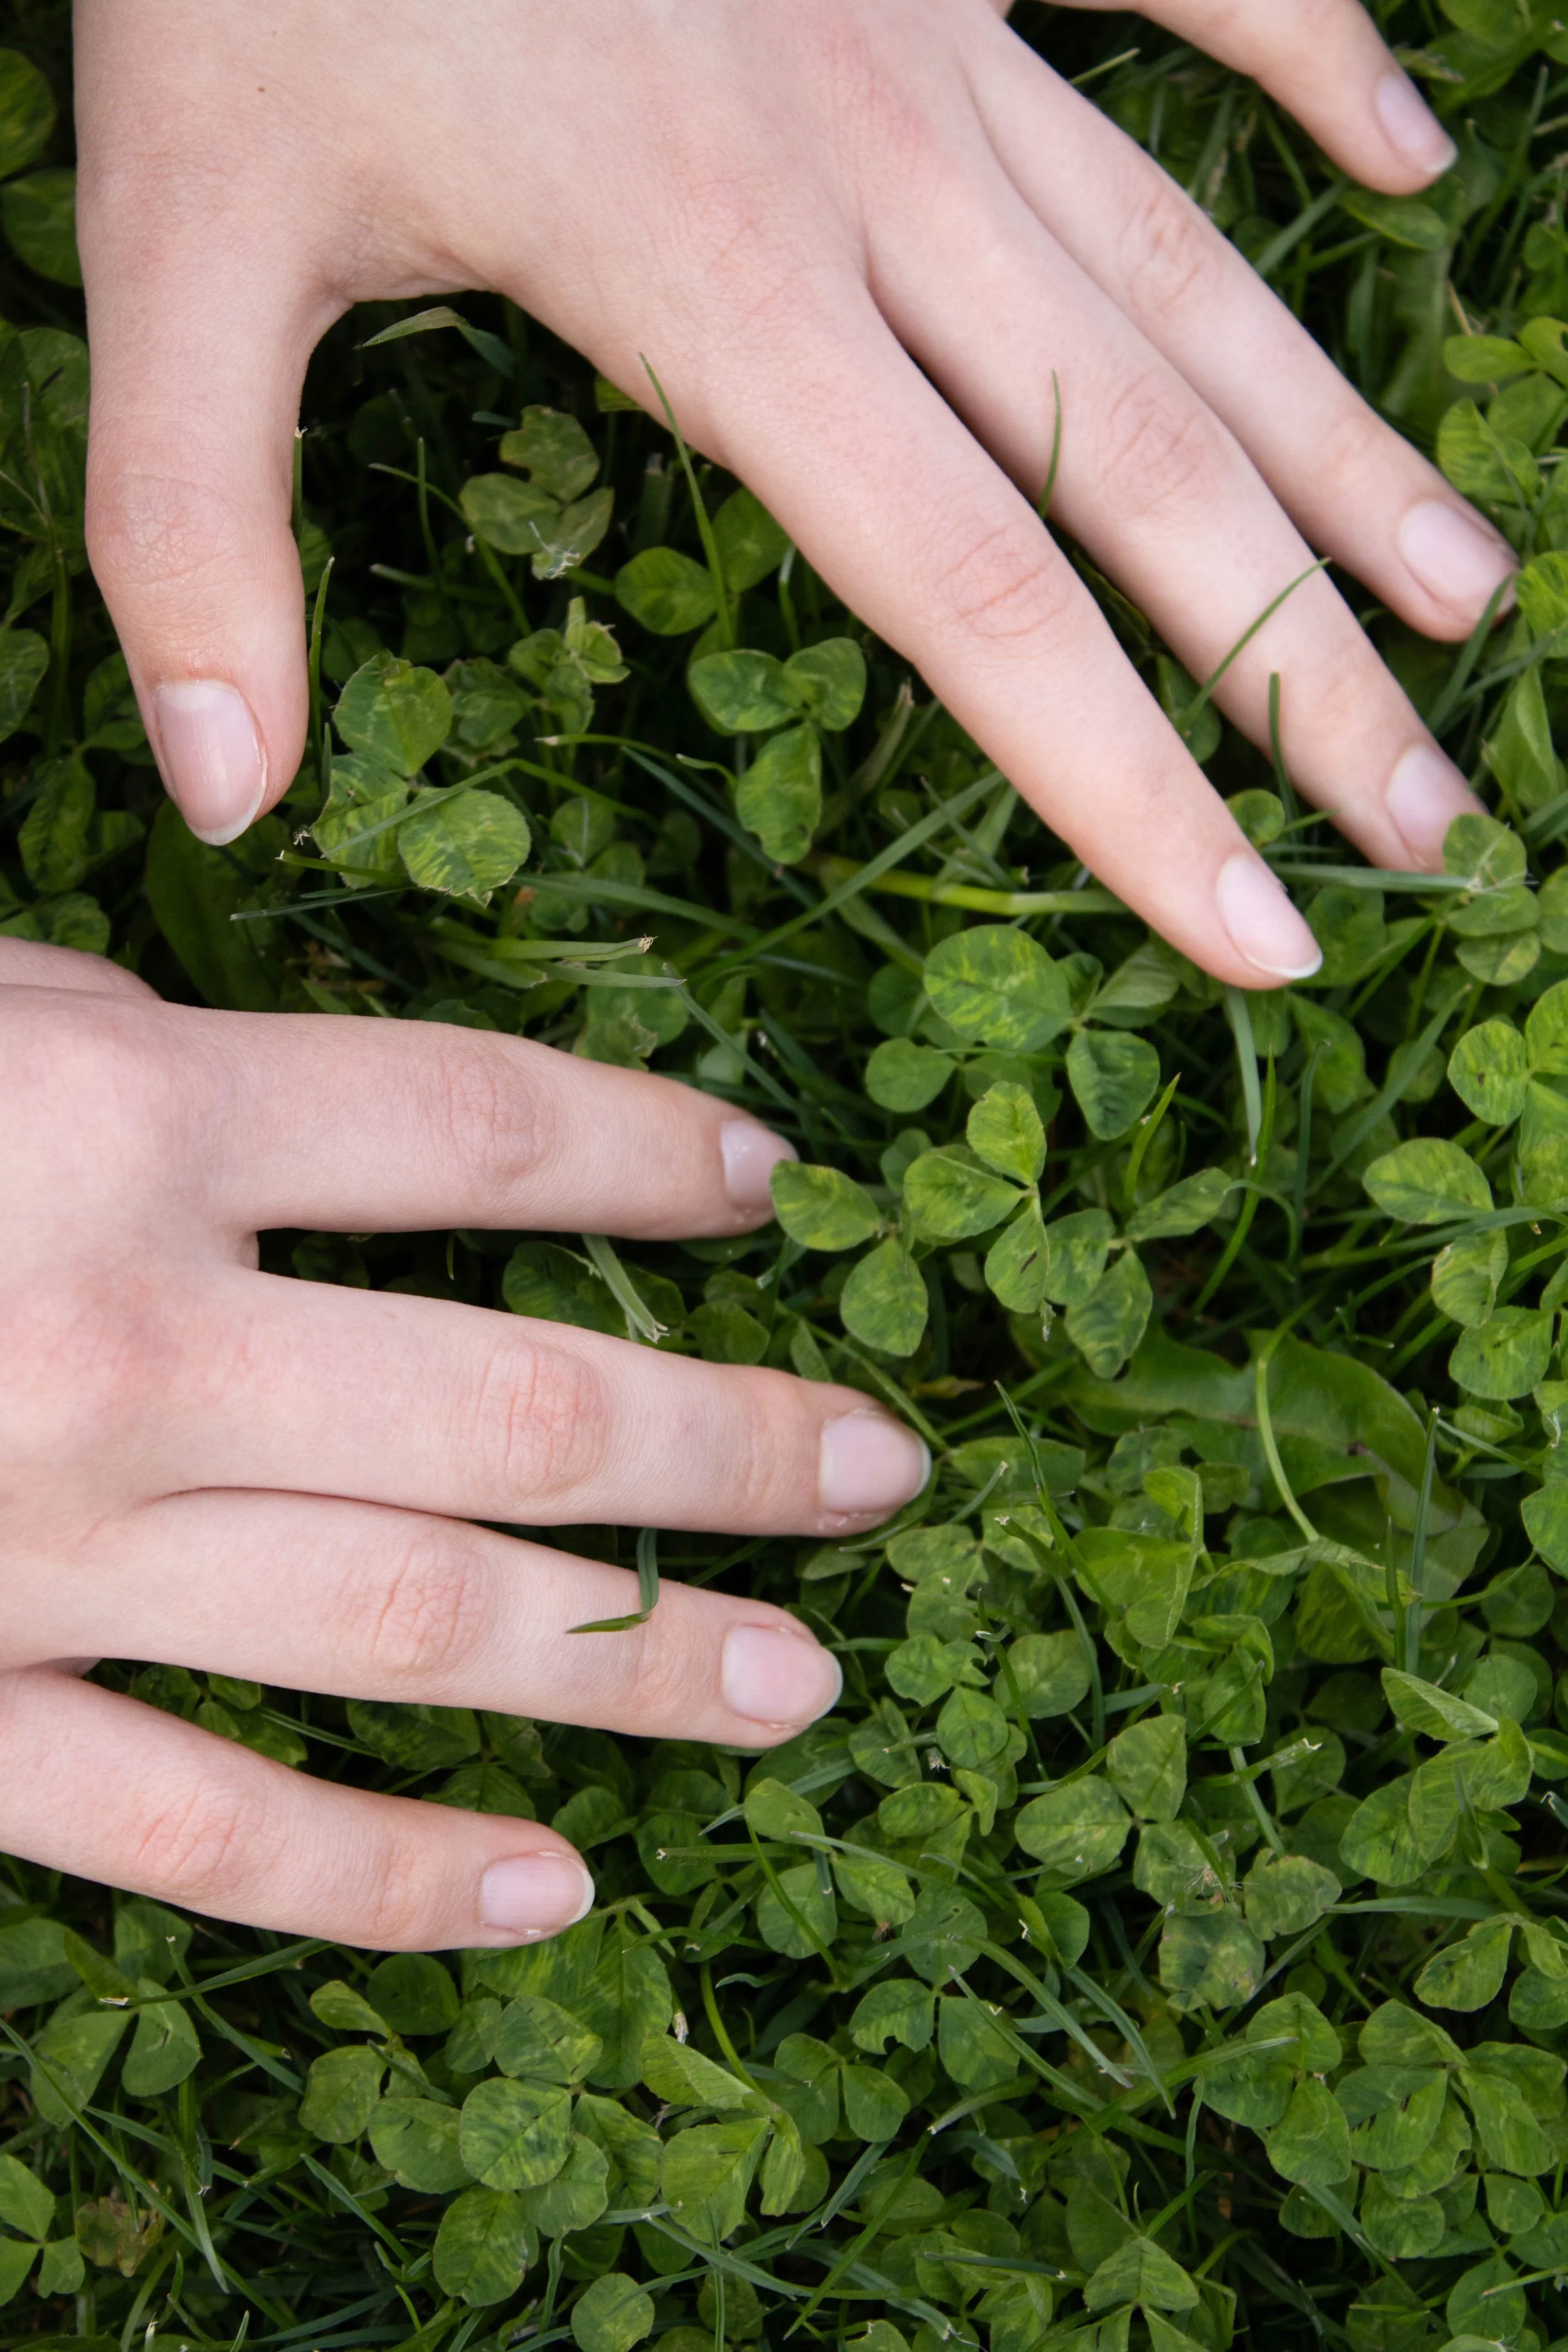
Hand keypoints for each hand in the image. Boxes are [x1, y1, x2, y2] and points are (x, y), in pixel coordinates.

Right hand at [0, 941, 925, 1945]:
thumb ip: (139, 1043)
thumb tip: (291, 1096)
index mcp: (129, 1126)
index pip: (475, 1132)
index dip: (650, 1155)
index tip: (769, 1184)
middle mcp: (126, 1352)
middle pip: (512, 1405)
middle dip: (724, 1443)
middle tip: (880, 1471)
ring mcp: (46, 1561)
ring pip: (410, 1626)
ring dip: (633, 1661)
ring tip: (802, 1690)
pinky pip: (200, 1833)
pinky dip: (386, 1876)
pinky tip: (552, 1894)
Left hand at [76, 0, 1509, 987]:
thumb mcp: (172, 230)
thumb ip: (187, 523)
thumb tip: (221, 793)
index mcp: (716, 279)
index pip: (980, 598)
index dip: (1132, 789)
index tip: (1259, 935)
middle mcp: (876, 168)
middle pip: (1148, 467)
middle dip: (1302, 669)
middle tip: (1433, 824)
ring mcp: (935, 21)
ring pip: (1195, 274)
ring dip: (1348, 451)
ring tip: (1474, 605)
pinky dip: (1312, 53)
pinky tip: (1409, 171)